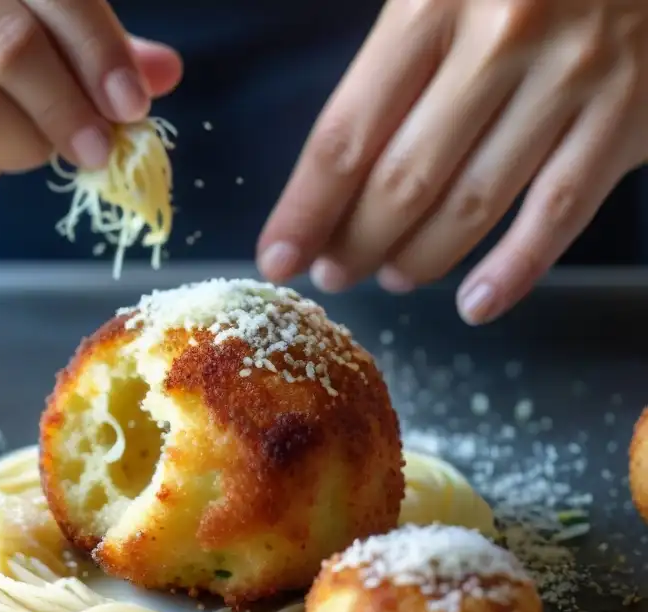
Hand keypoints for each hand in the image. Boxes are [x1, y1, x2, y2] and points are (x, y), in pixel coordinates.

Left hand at [258, 0, 647, 323]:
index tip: (278, 257)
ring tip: (391, 278)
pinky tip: (476, 303)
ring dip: (420, 259)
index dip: (305, 210)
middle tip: (334, 272)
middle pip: (403, 181)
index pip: (346, 136)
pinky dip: (514, 270)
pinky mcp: (630, 116)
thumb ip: (391, 60)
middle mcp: (499, 41)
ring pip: (473, 205)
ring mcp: (571, 79)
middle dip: (355, 243)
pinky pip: (558, 214)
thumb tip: (339, 164)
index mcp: (431, 5)